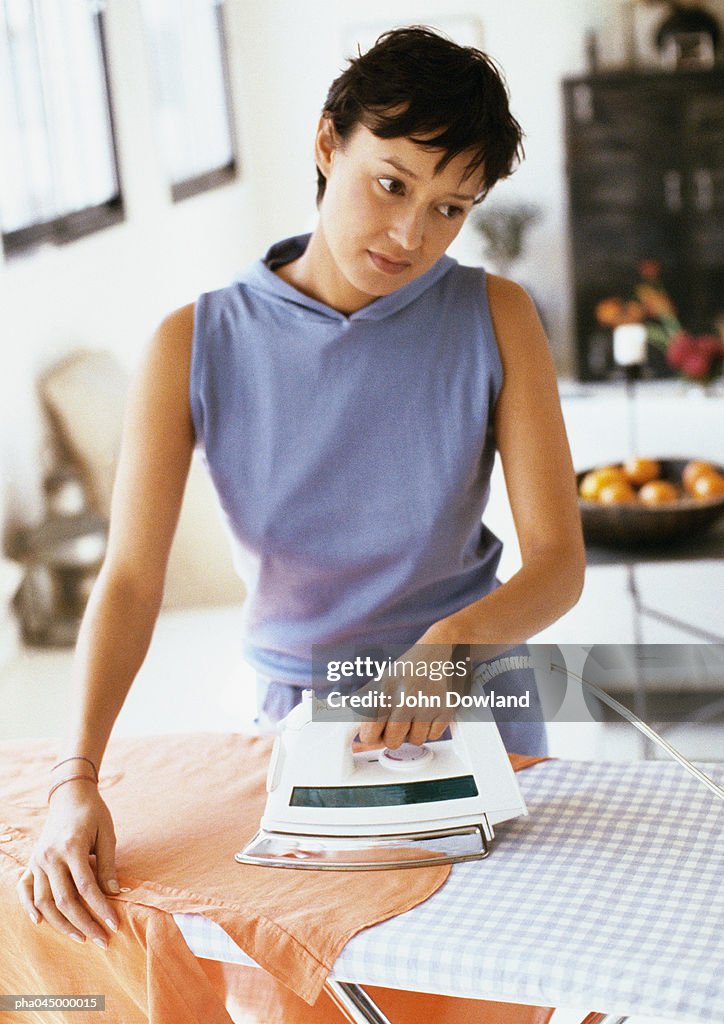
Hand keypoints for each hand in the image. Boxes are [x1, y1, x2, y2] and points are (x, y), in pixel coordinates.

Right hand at [17, 781, 119, 948]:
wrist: (69, 795)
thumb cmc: (93, 813)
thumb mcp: (107, 834)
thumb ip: (107, 865)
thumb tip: (116, 894)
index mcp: (72, 847)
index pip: (87, 887)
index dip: (101, 909)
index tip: (115, 926)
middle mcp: (50, 856)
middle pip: (65, 900)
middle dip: (85, 924)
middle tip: (103, 940)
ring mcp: (37, 860)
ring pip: (45, 902)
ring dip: (62, 924)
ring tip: (82, 937)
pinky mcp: (31, 862)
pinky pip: (25, 890)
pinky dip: (30, 908)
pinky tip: (41, 923)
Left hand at [357, 641, 456, 748]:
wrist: (433, 655)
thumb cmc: (403, 671)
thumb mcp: (377, 682)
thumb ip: (361, 704)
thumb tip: (345, 724)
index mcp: (383, 692)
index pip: (369, 734)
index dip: (372, 735)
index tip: (375, 730)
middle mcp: (405, 698)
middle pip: (393, 742)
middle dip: (393, 736)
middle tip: (396, 723)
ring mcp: (427, 704)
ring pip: (415, 741)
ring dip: (414, 733)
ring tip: (413, 714)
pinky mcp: (446, 708)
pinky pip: (433, 736)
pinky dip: (430, 729)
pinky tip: (427, 713)